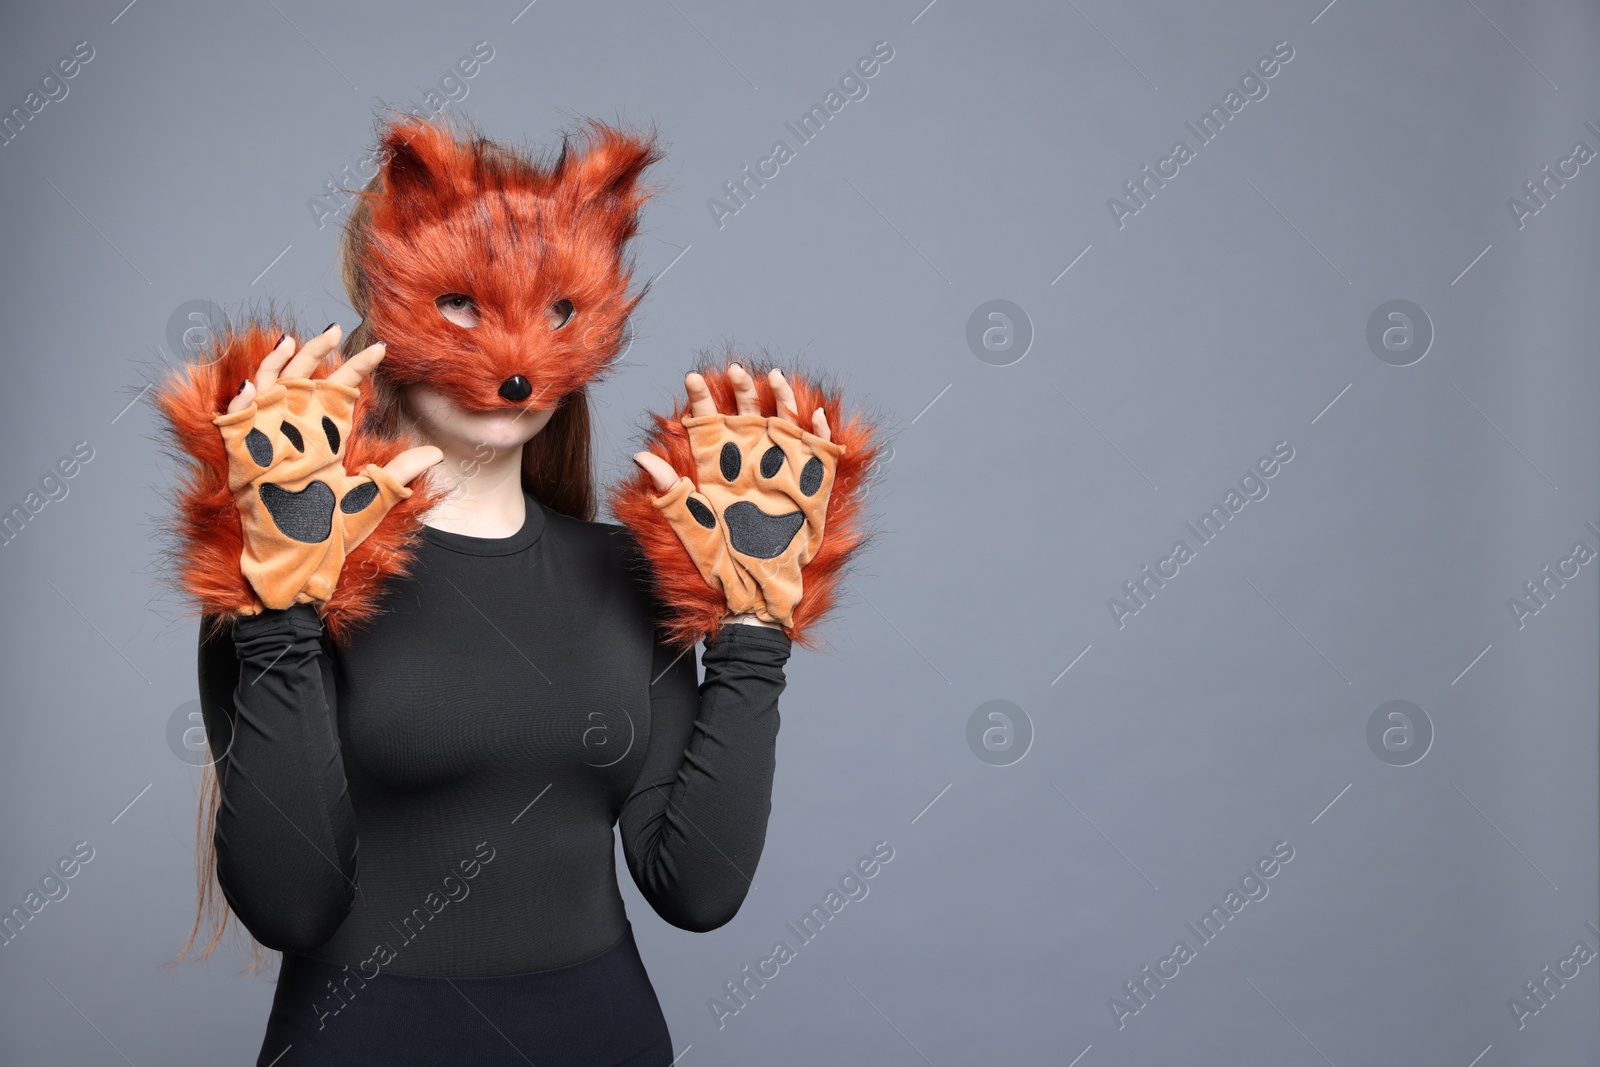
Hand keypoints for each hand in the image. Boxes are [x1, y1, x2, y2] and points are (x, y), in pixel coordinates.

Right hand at [215, 325, 442, 611]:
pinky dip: (241, 405)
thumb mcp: (369, 500)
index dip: (357, 368)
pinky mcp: (242, 465)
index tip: (382, 349)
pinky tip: (252, 385)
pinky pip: (236, 427)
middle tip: (336, 329)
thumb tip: (435, 453)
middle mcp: (293, 439)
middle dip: (316, 354)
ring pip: (267, 392)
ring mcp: (266, 448)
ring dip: (277, 366)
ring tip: (295, 340)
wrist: (295, 569)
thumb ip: (398, 474)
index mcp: (321, 444)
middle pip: (301, 382)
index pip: (338, 394)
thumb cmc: (326, 537)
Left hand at [633, 362, 842, 629]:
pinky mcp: (809, 486)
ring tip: (775, 377)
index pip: (709, 423)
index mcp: (720, 469)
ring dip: (781, 399)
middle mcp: (750, 464)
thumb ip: (669, 490)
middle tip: (734, 369)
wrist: (754, 591)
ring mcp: (781, 472)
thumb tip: (640, 456)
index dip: (701, 399)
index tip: (691, 378)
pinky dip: (820, 433)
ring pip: (783, 423)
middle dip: (741, 389)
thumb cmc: (719, 562)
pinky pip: (818, 452)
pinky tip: (814, 414)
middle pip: (747, 414)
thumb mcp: (689, 524)